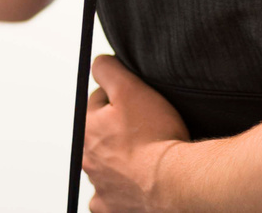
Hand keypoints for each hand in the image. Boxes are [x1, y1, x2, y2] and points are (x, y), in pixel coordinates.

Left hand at [83, 55, 188, 212]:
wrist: (174, 182)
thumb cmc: (156, 137)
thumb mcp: (131, 88)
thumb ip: (109, 70)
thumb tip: (98, 63)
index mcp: (87, 131)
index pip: (98, 101)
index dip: (122, 97)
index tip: (139, 104)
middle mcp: (88, 160)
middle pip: (100, 134)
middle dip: (118, 128)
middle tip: (145, 128)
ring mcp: (99, 186)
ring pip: (106, 164)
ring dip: (119, 158)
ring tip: (145, 154)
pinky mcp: (112, 207)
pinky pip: (110, 196)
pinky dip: (120, 188)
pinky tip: (136, 181)